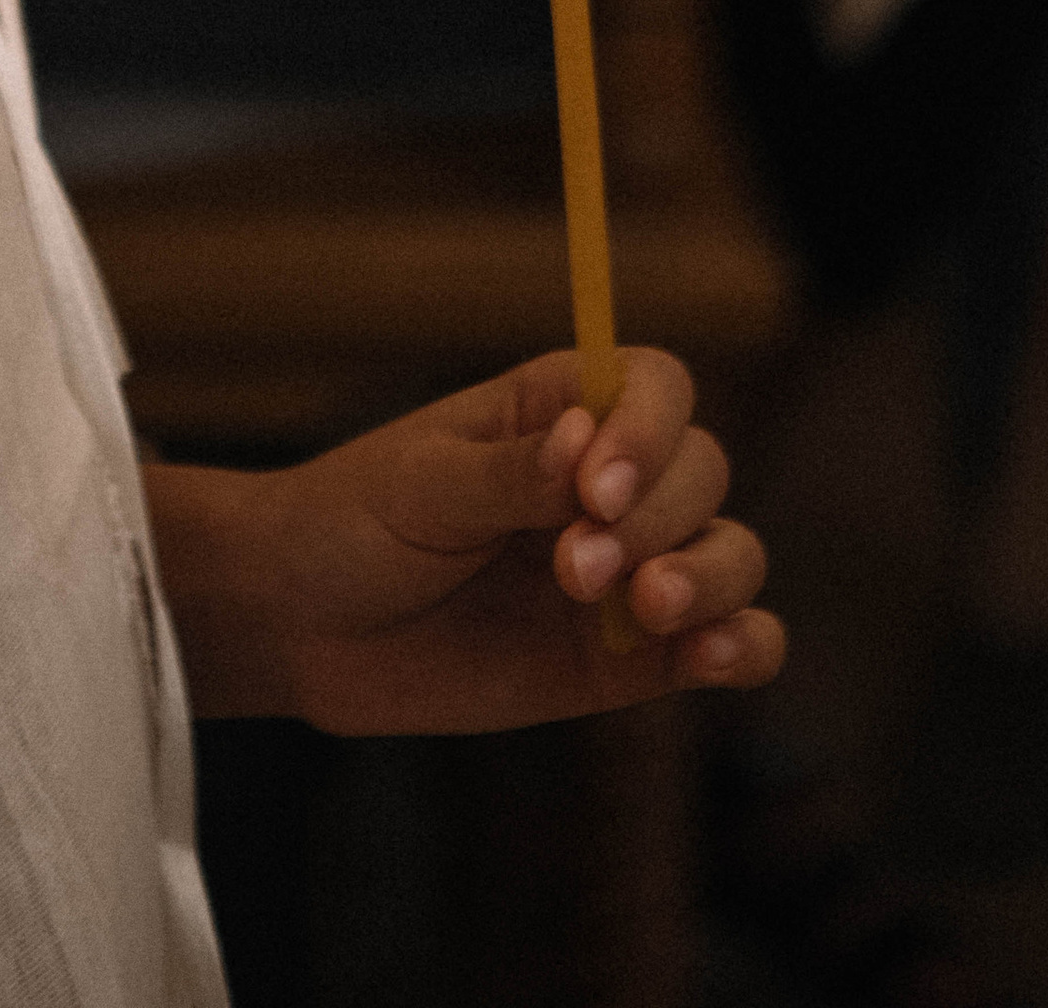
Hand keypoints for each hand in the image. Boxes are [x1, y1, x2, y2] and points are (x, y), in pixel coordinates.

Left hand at [149, 346, 781, 733]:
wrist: (302, 627)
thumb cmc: (351, 525)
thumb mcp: (418, 486)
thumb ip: (509, 474)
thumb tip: (589, 440)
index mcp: (561, 412)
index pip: (658, 387)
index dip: (649, 430)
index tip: (596, 488)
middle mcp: (611, 484)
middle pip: (702, 470)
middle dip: (657, 519)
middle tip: (573, 565)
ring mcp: (627, 573)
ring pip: (731, 554)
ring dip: (710, 578)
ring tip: (643, 609)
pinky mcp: (629, 660)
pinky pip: (726, 646)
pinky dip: (745, 648)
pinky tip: (714, 657)